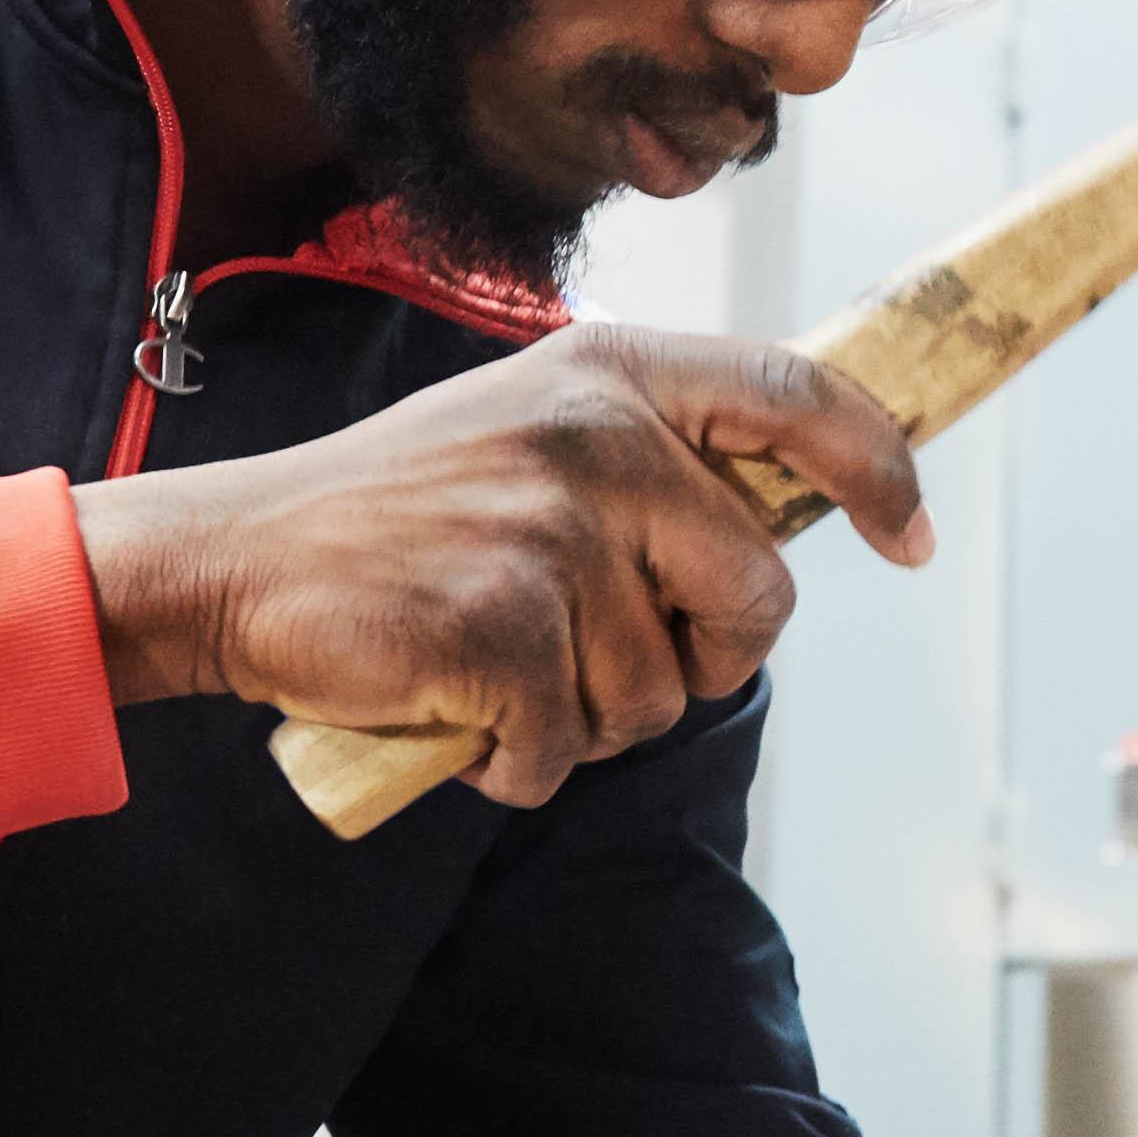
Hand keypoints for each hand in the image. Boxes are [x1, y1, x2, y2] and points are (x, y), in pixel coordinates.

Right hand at [73, 325, 930, 806]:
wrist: (230, 561)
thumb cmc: (397, 516)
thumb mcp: (532, 431)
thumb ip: (652, 457)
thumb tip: (791, 523)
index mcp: (615, 372)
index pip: (799, 400)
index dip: (879, 472)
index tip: (907, 537)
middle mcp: (597, 438)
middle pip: (758, 594)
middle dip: (707, 661)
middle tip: (613, 666)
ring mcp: (550, 534)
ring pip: (662, 695)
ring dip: (589, 720)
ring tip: (498, 669)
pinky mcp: (500, 630)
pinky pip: (568, 750)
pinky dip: (516, 764)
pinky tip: (457, 713)